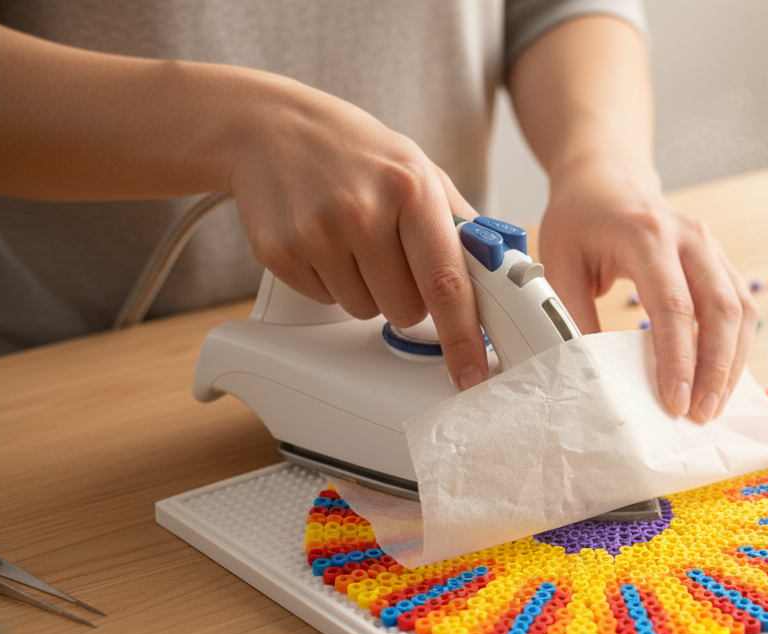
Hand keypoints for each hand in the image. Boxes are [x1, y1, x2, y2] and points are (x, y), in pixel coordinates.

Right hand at [227, 79, 488, 390]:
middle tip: (391, 254)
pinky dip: (330, 282)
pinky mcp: (280, 252)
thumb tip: (498, 274)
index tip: (472, 372)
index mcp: (411, 188)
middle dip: (408, 297)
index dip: (463, 335)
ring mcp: (317, 232)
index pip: (446, 281)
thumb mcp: (419, 169)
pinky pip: (324, 301)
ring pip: (365, 311)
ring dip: (367, 290)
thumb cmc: (355, 151)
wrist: (269, 126)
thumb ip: (460, 224)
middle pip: (406, 310)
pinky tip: (322, 239)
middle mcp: (363, 210)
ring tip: (352, 239)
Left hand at [538, 158, 757, 421]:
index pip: (674, 305)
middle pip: (721, 310)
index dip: (678, 358)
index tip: (675, 402)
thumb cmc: (580, 219)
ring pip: (741, 310)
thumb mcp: (558, 261)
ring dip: (732, 363)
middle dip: (716, 369)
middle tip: (702, 415)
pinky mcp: (720, 261)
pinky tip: (720, 379)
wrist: (607, 178)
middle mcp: (690, 237)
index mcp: (647, 234)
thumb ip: (569, 314)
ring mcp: (712, 247)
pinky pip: (741, 307)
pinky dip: (735, 347)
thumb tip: (585, 373)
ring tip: (714, 406)